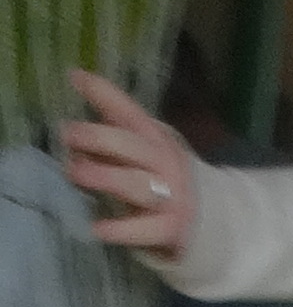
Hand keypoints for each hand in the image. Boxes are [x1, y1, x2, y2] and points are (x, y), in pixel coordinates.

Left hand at [58, 68, 195, 254]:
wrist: (210, 220)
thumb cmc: (163, 181)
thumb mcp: (145, 153)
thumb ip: (114, 138)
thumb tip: (72, 126)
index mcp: (157, 141)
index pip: (130, 112)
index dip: (105, 94)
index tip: (75, 77)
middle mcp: (166, 164)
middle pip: (132, 146)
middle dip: (99, 138)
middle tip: (67, 134)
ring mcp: (171, 197)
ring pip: (136, 184)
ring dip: (105, 177)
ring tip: (75, 174)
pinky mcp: (171, 229)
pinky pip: (144, 229)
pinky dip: (122, 229)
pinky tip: (98, 229)